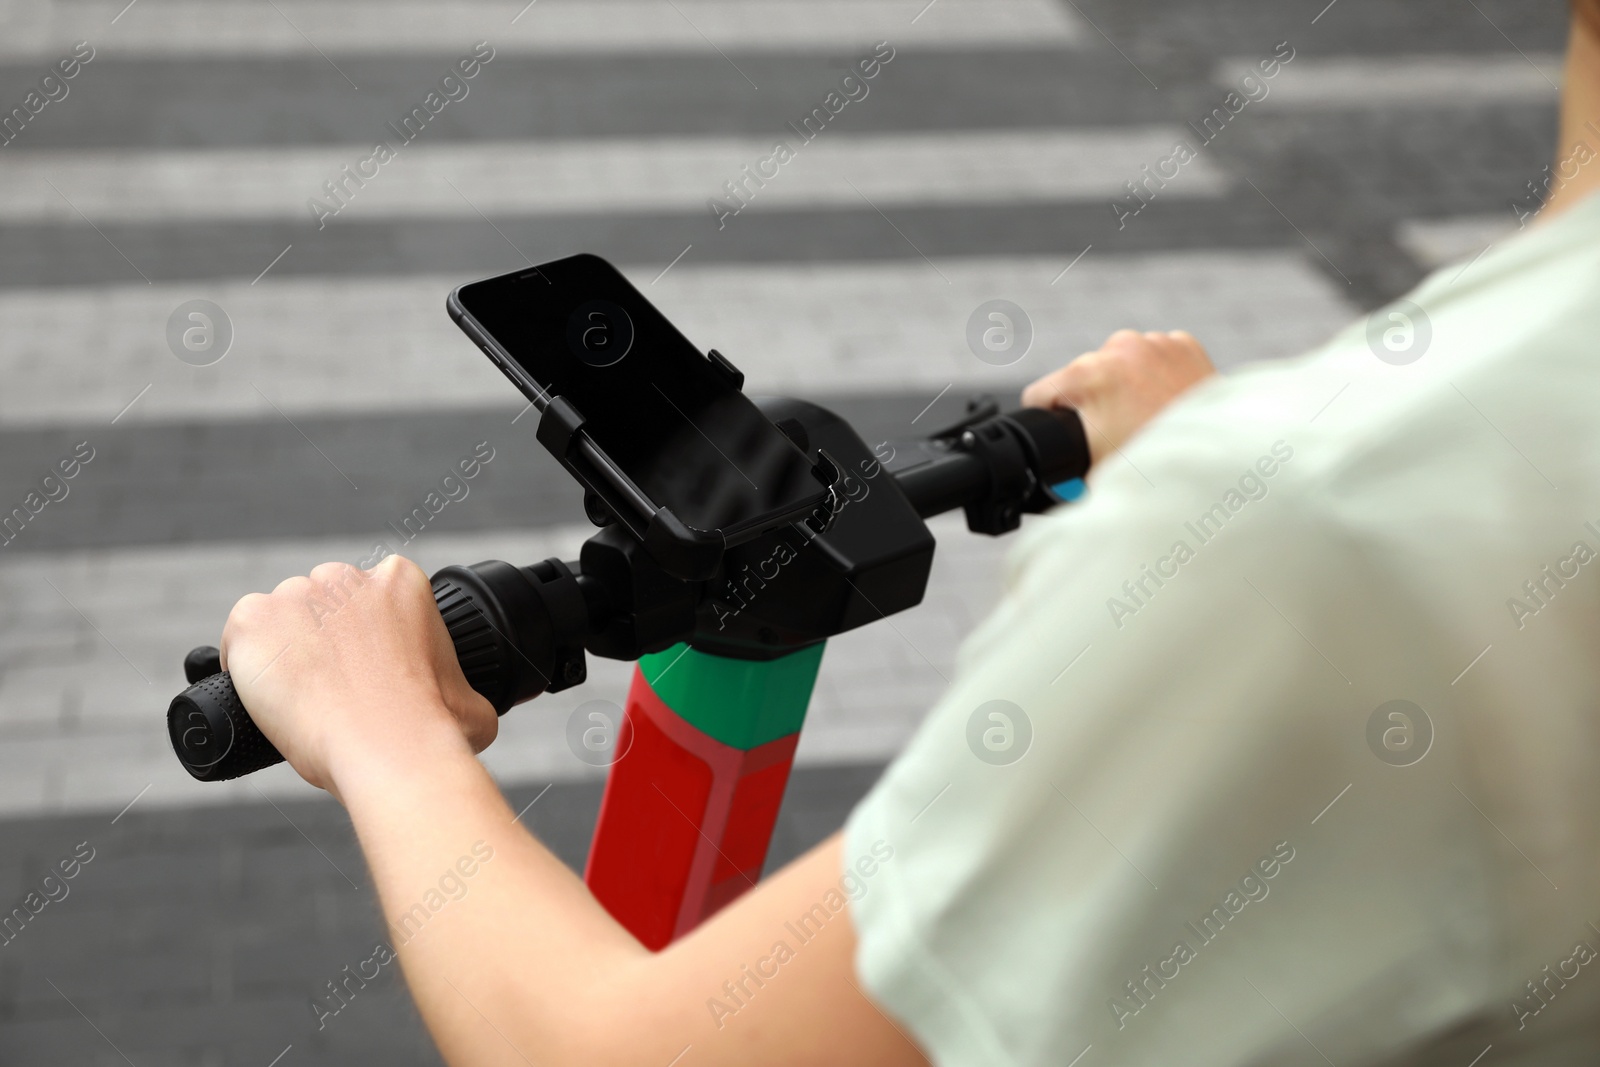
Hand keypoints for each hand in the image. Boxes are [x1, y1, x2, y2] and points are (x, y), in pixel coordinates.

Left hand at [218, 555, 495, 796]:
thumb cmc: (433, 729)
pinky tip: (267, 694)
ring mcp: (297, 593)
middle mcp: (347, 576)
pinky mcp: (254, 618)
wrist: (391, 748)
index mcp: (400, 581)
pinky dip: (246, 662)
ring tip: (303, 701)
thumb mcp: (470, 700)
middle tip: (333, 688)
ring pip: (280, 617)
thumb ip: (462, 687)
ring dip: (285, 650)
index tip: (362, 670)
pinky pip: (240, 633)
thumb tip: (467, 706)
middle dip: (323, 638)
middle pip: (322, 600)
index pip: (366, 598)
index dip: (362, 638)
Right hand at [1022, 329, 1215, 467]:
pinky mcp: (1183, 344)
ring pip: (1119, 364)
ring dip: (1124, 386)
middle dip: (1092, 402)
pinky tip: (1166, 403)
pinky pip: (1153, 358)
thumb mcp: (1093, 472)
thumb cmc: (1157, 466)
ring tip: (1144, 418)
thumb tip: (1036, 494)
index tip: (1063, 435)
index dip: (1047, 419)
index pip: (1040, 393)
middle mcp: (1119, 348)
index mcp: (1088, 374)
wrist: (1223, 459)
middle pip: (1081, 377)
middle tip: (1115, 433)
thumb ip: (1058, 475)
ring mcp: (1155, 342)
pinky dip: (1156, 377)